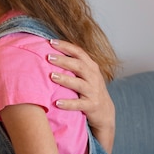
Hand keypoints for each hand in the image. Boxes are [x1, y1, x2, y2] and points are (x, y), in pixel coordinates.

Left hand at [47, 39, 114, 153]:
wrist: (105, 111)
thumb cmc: (89, 89)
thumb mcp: (85, 74)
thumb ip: (73, 64)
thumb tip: (50, 51)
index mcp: (91, 67)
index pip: (79, 53)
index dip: (66, 46)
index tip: (51, 41)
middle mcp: (93, 77)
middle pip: (79, 66)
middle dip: (64, 60)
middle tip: (48, 56)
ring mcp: (93, 92)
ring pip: (79, 84)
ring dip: (65, 79)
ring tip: (52, 76)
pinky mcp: (91, 106)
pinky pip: (79, 104)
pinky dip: (68, 103)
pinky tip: (57, 103)